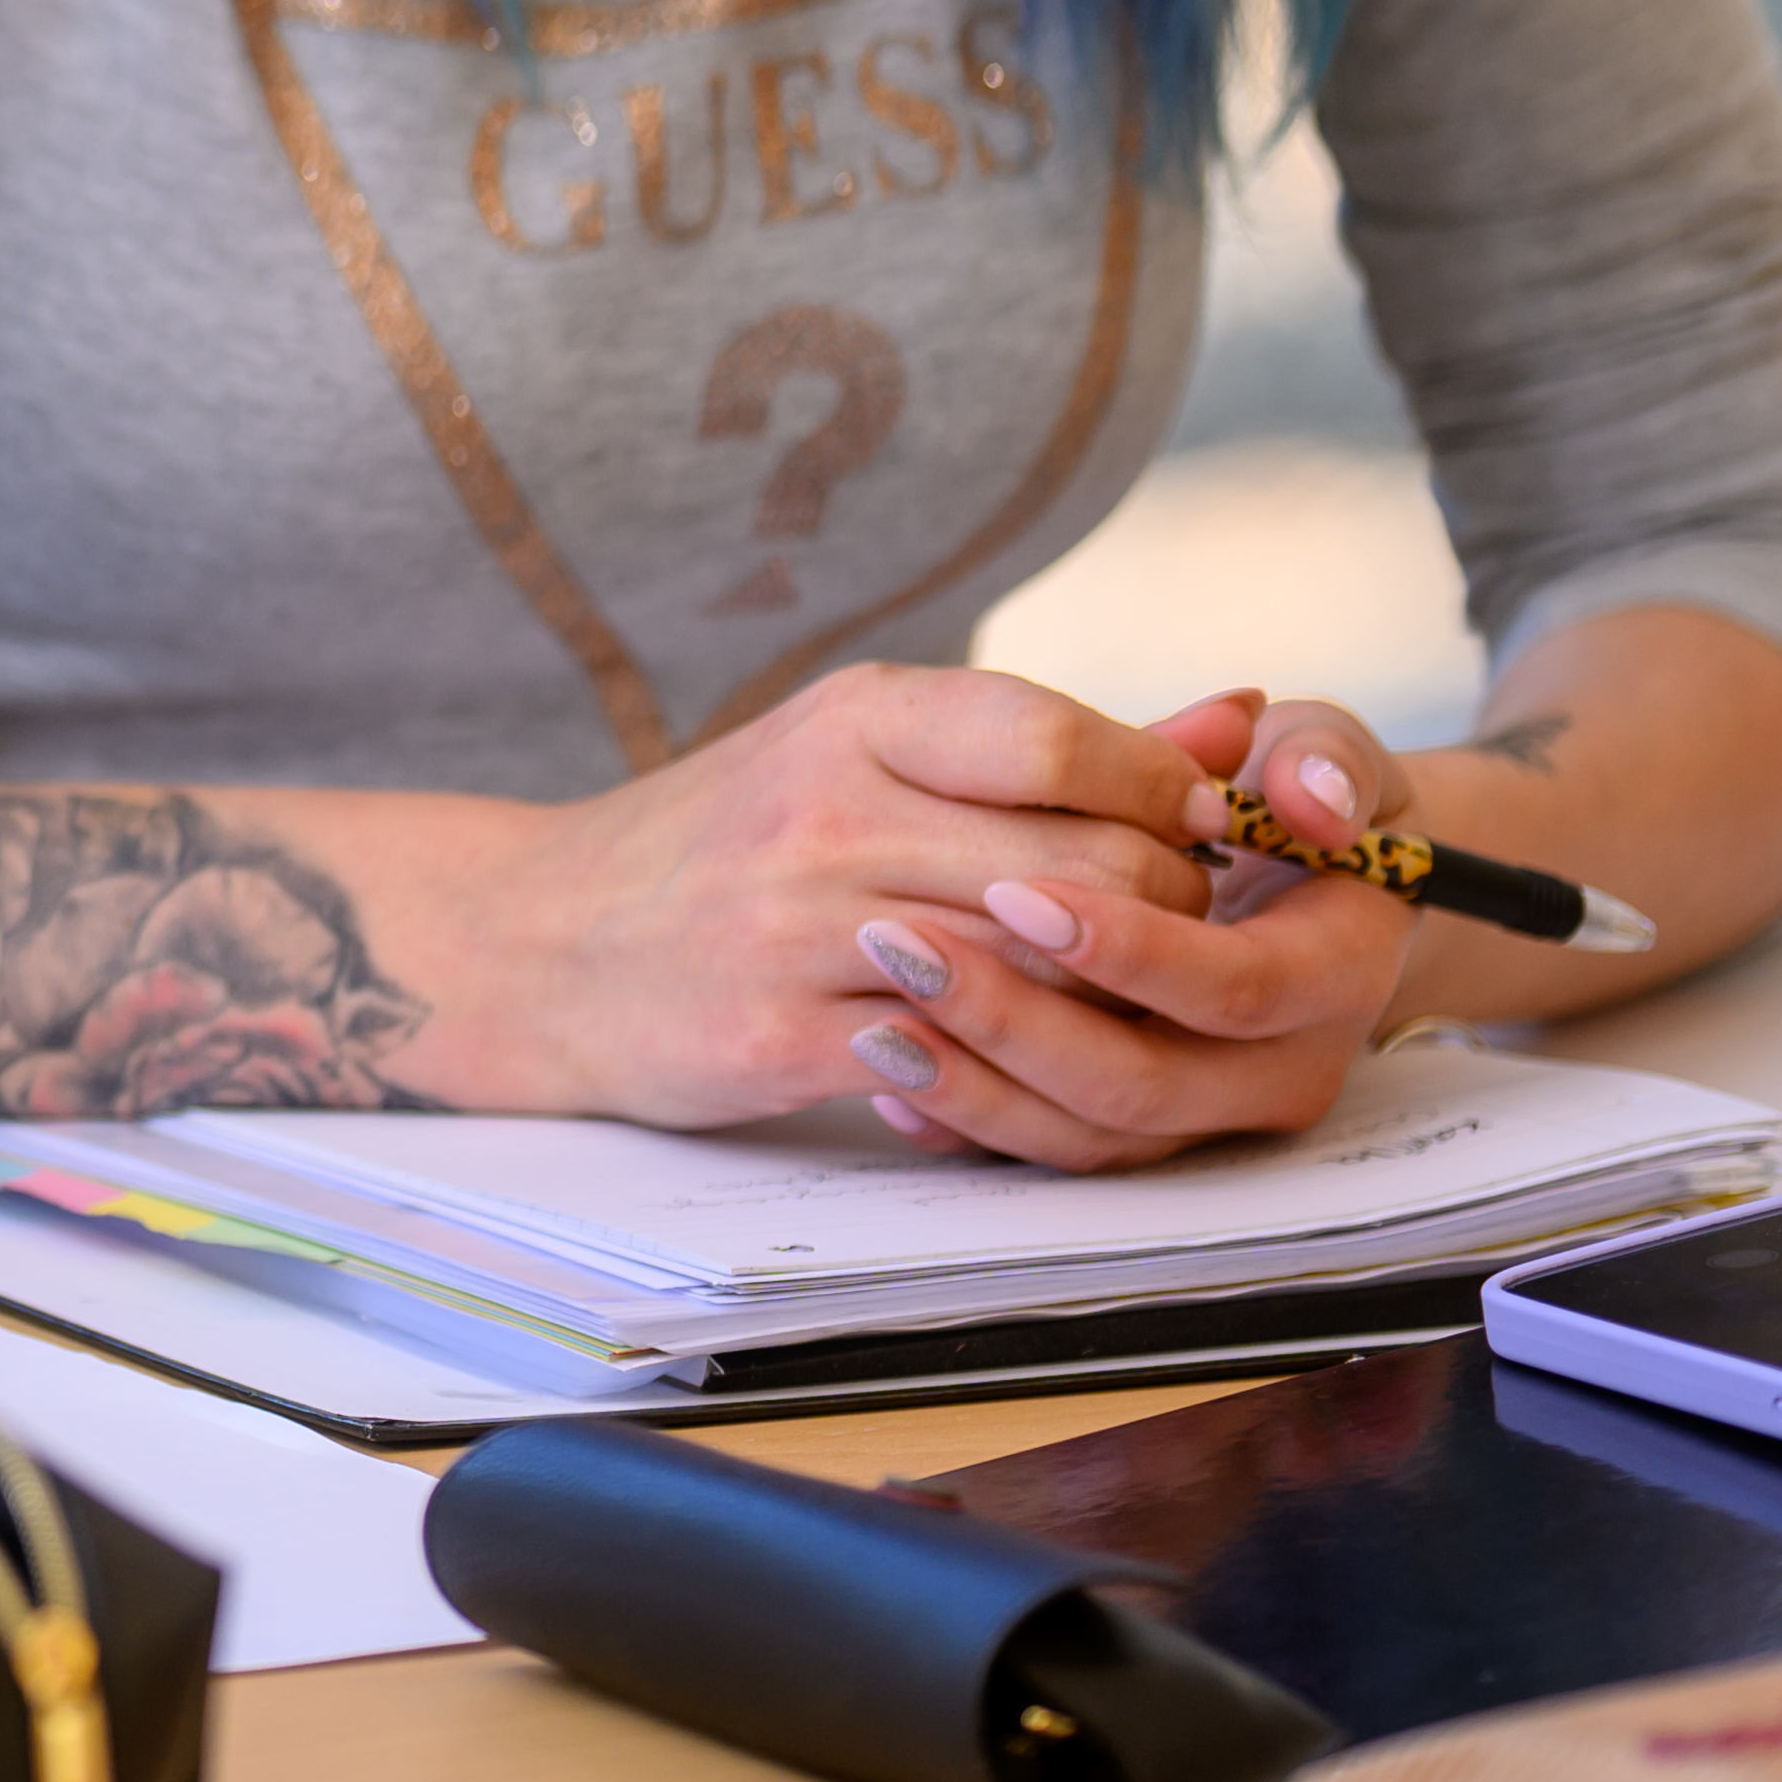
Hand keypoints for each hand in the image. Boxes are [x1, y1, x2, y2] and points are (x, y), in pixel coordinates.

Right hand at [444, 662, 1308, 1147]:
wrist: (540, 943)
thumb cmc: (730, 839)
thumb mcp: (864, 751)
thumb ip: (1054, 743)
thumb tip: (1241, 718)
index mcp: (856, 716)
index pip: (1061, 737)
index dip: (1159, 792)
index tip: (1189, 829)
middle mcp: (826, 810)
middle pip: (1084, 866)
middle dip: (1161, 910)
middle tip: (1168, 931)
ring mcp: (799, 928)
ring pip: (1038, 970)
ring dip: (1104, 997)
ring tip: (1112, 995)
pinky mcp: (783, 1036)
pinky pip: (962, 1060)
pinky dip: (1017, 1065)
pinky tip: (1025, 1057)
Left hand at [809, 684, 1427, 1171]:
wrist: (1310, 889)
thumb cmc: (1301, 804)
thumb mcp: (1327, 759)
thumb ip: (1322, 760)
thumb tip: (1313, 793)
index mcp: (1339, 969)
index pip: (1236, 986)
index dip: (1128, 949)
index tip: (1014, 893)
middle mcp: (1284, 1065)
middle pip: (1145, 1082)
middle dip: (1015, 1022)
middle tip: (894, 944)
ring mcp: (1210, 1111)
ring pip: (1090, 1135)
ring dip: (975, 1085)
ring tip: (870, 1018)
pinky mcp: (1145, 1131)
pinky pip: (1053, 1153)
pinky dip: (969, 1121)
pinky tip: (886, 1077)